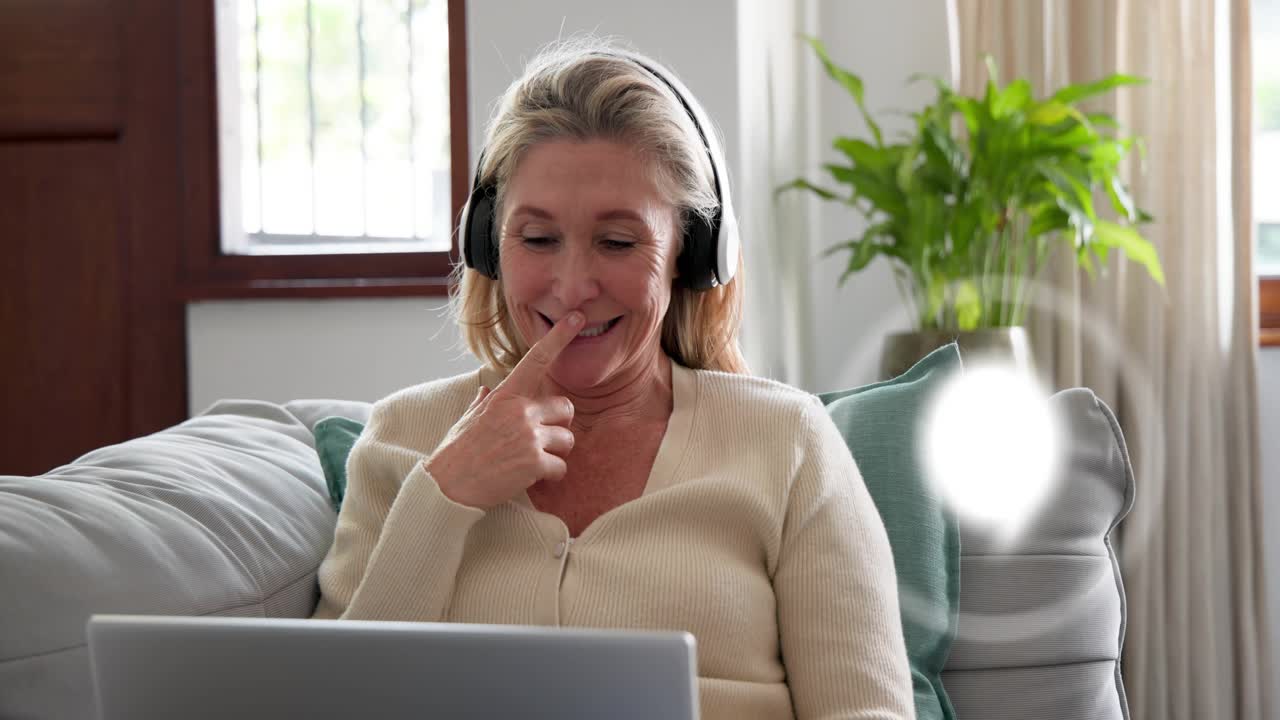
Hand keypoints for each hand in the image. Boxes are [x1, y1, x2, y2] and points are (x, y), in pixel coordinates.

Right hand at [425, 311, 583, 508]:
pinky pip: (561, 467)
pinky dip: (550, 476)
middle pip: (566, 408)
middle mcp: (520, 411)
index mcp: (504, 396)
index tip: (576, 318)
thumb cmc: (456, 453)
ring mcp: (529, 436)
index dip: (558, 337)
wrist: (447, 487)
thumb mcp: (467, 419)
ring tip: (528, 463)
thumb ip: (483, 403)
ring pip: (567, 440)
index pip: (536, 360)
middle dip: (558, 425)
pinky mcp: (535, 462)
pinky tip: (529, 478)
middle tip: (540, 441)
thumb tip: (485, 392)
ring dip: (554, 454)